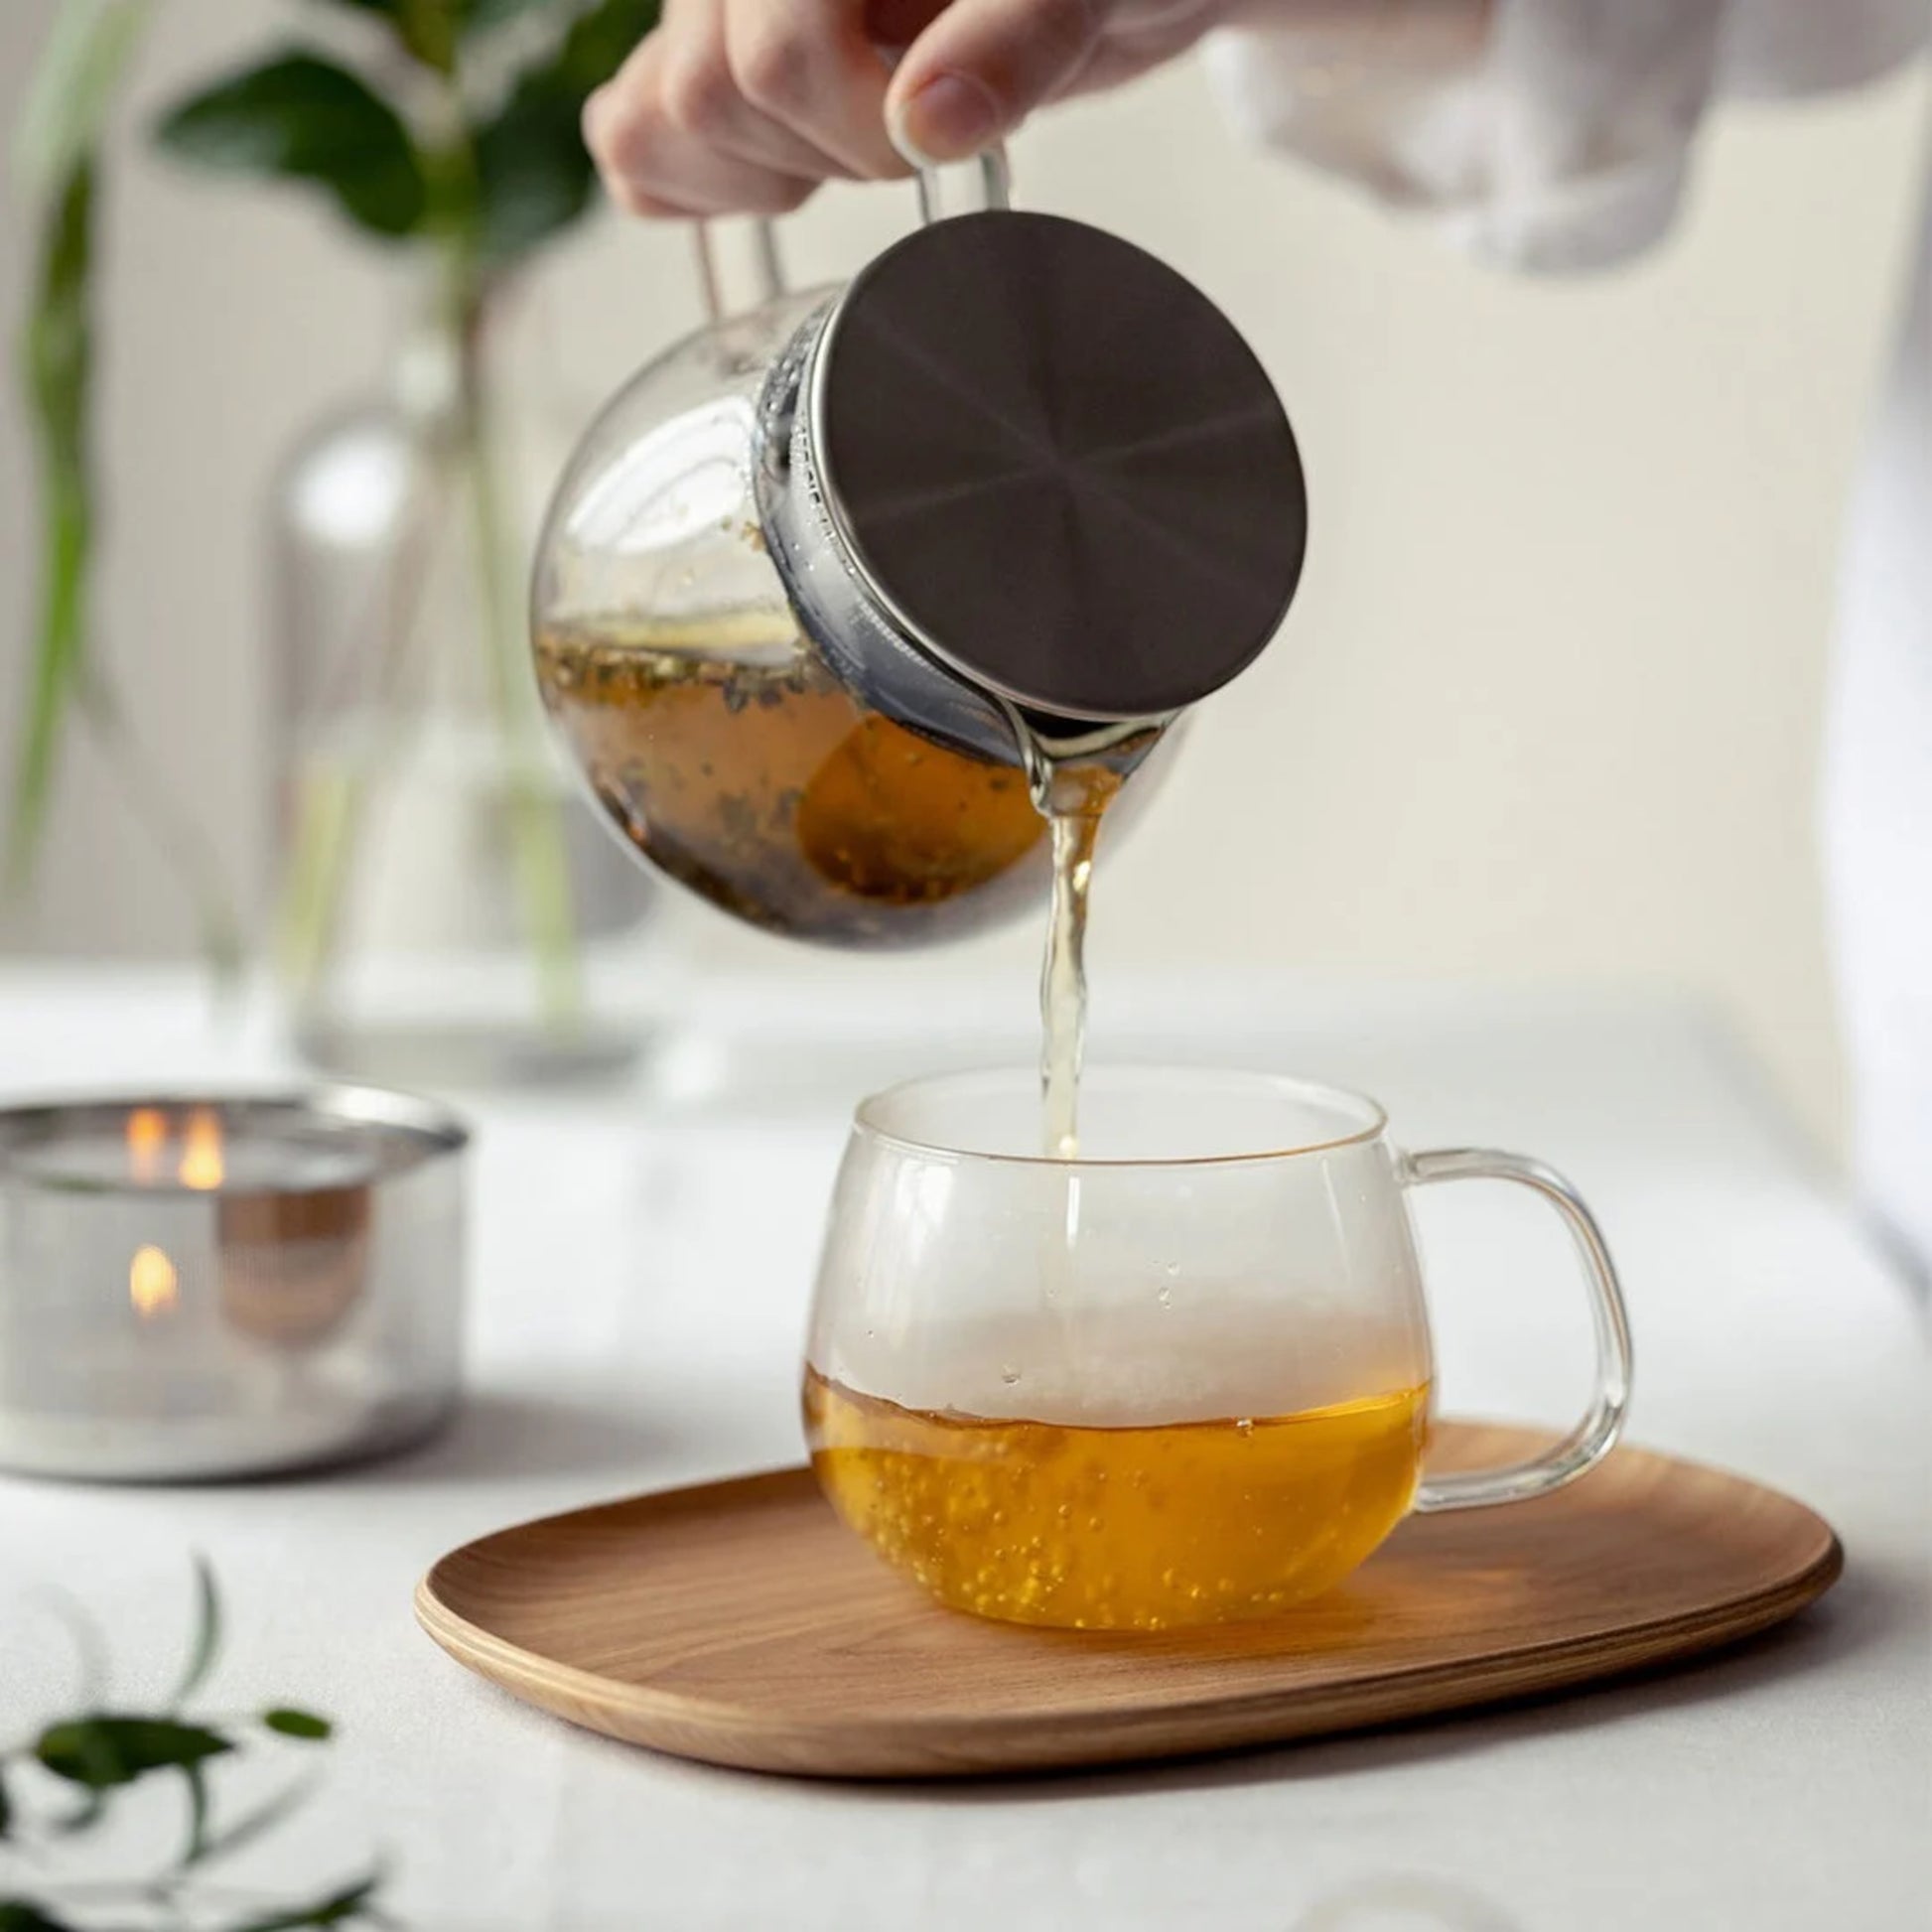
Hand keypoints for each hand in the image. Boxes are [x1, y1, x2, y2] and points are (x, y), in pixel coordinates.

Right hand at [583, 0, 1225, 217]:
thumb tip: (926, 118)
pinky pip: (635, 141)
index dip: (859, 126)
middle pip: (703, 95)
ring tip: (866, 137)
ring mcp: (713, 5)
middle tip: (921, 131)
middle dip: (825, 148)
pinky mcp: (710, 57)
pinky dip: (709, 185)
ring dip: (769, 170)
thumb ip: (1017, 35)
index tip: (946, 135)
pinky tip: (799, 168)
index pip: (769, 58)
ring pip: (655, 121)